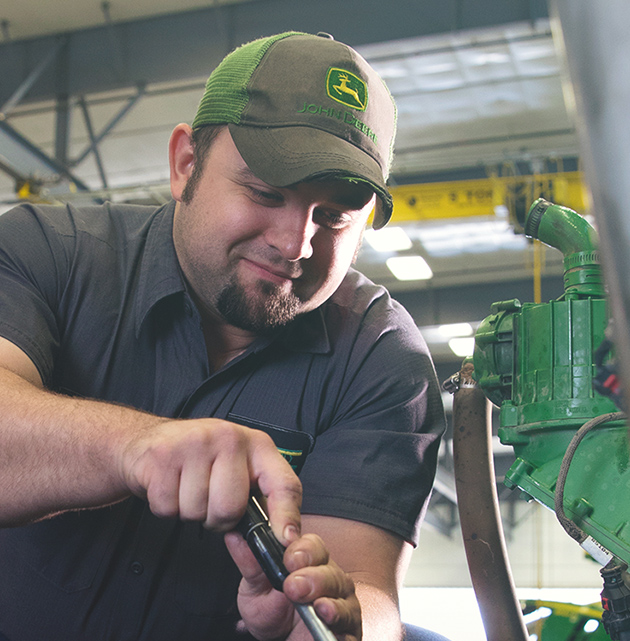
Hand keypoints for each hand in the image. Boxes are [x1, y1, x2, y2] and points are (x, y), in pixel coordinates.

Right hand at [119, 418, 301, 541]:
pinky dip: (166, 508)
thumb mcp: (238, 468)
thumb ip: (258, 499)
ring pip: (198, 512)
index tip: (286, 541)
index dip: (287, 515)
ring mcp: (196, 443)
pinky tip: (170, 485)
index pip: (283, 483)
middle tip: (209, 499)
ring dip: (190, 512)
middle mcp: (230, 438)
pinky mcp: (164, 456)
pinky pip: (168, 509)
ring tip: (187, 488)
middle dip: (217, 518)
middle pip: (231, 508)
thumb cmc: (200, 459)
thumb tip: (272, 542)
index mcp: (257, 445)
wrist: (149, 439)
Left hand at [225, 530, 361, 640]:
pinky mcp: (348, 631)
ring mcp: (342, 603)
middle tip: (294, 586)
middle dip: (313, 577)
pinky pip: (350, 626)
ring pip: (343, 596)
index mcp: (309, 561)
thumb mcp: (254, 587)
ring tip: (319, 607)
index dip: (303, 550)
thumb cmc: (271, 609)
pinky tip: (329, 620)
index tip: (289, 558)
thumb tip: (234, 536)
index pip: (313, 546)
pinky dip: (341, 623)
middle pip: (330, 570)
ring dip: (330, 601)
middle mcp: (329, 578)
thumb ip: (249, 563)